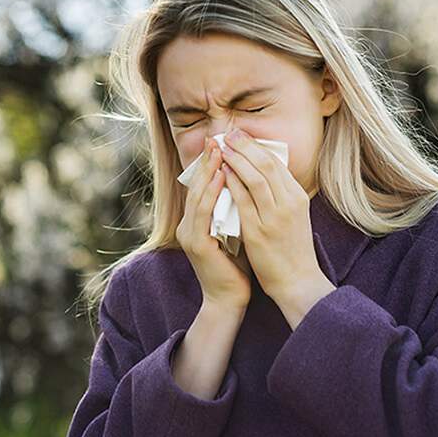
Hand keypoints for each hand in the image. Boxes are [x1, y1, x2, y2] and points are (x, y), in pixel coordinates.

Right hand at [176, 136, 251, 309]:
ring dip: (208, 170)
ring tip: (220, 150)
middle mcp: (188, 225)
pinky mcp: (196, 244)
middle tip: (218, 137)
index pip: (203, 186)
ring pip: (197, 195)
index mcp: (197, 221)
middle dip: (208, 160)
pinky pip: (202, 212)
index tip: (224, 142)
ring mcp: (189, 234)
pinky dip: (211, 192)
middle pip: (196, 185)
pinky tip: (220, 176)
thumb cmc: (237, 266)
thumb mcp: (237, 230)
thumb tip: (250, 182)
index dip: (211, 163)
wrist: (229, 299)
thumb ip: (237, 208)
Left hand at [220, 128, 330, 304]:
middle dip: (246, 146)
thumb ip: (282, 195)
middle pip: (266, 165)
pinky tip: (221, 173)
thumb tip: (265, 172)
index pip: (276, 163)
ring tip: (222, 147)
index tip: (241, 135)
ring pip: (255, 178)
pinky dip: (231, 183)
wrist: (297, 281)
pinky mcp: (259, 232)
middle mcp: (289, 203)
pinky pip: (243, 201)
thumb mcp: (294, 216)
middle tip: (229, 133)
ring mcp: (274, 217)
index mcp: (297, 197)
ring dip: (236, 159)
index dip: (257, 146)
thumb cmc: (293, 249)